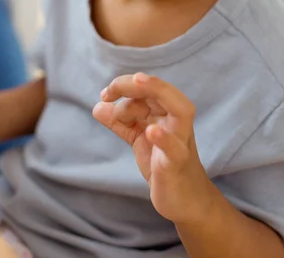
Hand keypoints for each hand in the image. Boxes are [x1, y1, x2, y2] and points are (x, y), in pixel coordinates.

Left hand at [93, 73, 210, 224]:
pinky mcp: (177, 163)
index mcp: (167, 110)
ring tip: (132, 90)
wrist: (185, 200)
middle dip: (134, 84)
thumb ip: (120, 122)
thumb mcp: (138, 138)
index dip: (124, 84)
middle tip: (108, 93)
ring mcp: (180, 140)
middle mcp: (177, 120)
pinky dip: (164, 138)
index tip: (105, 95)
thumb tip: (98, 107)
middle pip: (162, 91)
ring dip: (155, 93)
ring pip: (179, 110)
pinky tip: (152, 131)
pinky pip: (174, 148)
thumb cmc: (161, 162)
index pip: (149, 87)